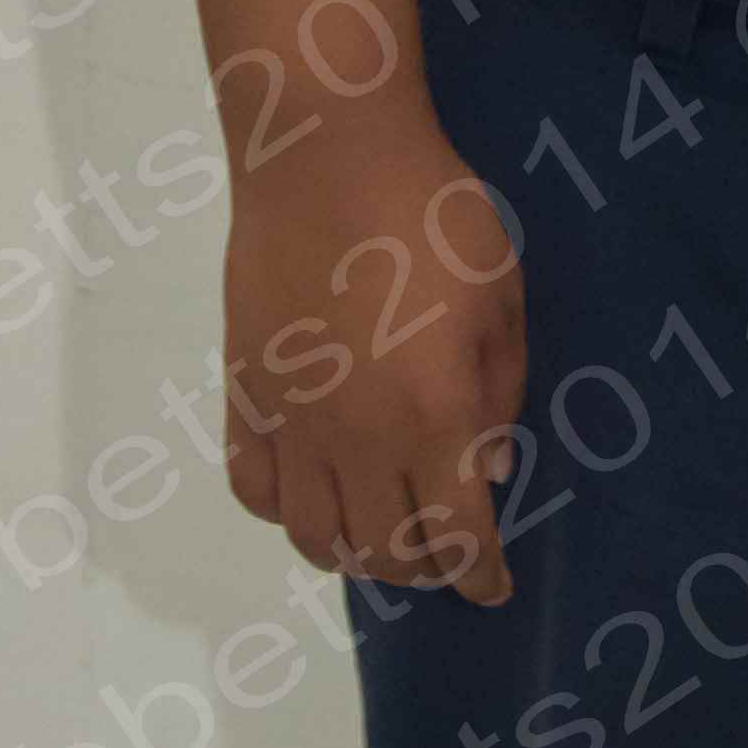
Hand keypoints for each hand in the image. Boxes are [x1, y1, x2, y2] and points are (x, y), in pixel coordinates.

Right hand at [219, 101, 527, 603]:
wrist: (326, 159)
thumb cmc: (433, 212)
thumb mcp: (502, 292)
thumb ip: (502, 388)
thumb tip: (491, 467)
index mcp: (435, 416)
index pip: (457, 534)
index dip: (479, 574)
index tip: (492, 589)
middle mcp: (358, 441)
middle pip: (386, 550)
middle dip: (425, 567)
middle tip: (444, 550)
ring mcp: (293, 425)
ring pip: (315, 539)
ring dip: (355, 555)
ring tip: (381, 538)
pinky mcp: (244, 399)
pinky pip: (254, 491)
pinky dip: (285, 515)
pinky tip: (312, 498)